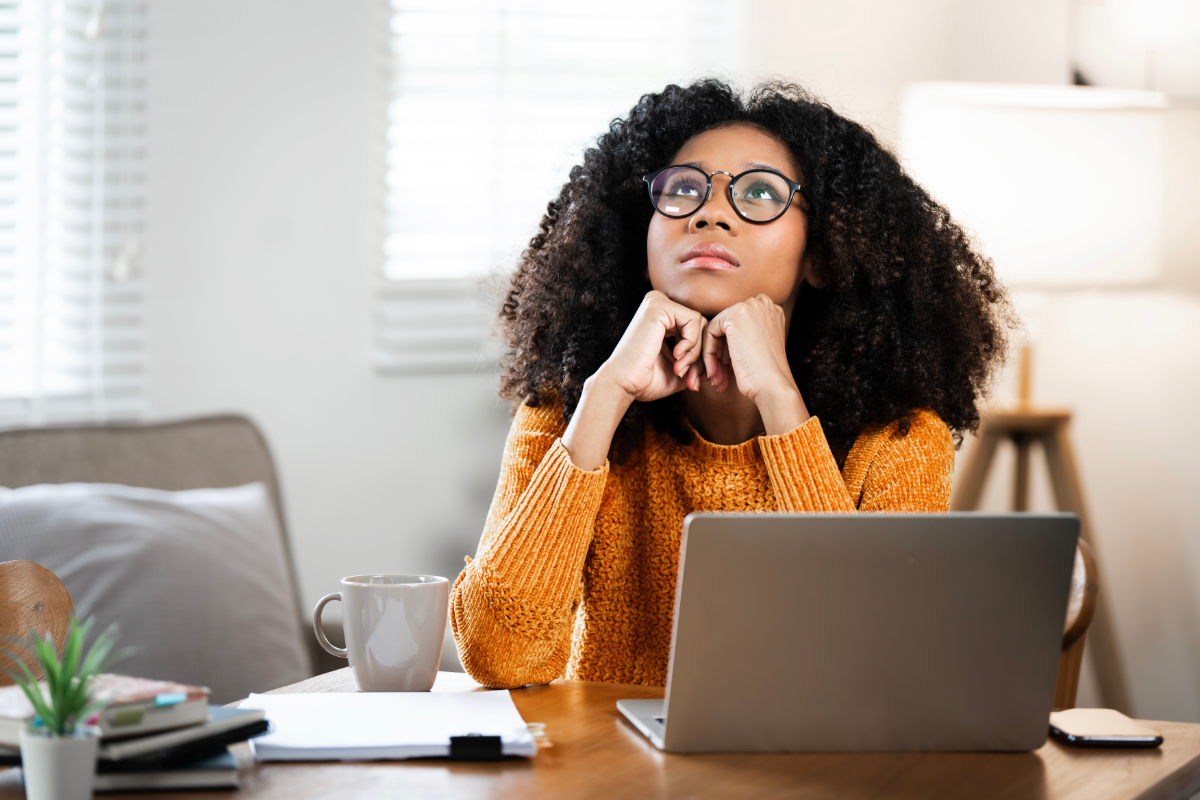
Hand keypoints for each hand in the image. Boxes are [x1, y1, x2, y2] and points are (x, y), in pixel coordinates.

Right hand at [596, 290, 706, 402]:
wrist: (622, 384)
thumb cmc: (645, 381)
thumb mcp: (678, 370)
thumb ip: (697, 361)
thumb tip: (717, 364)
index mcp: (662, 316)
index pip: (697, 329)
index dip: (701, 356)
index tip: (695, 379)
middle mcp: (659, 304)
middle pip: (701, 325)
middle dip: (702, 356)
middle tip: (693, 379)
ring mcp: (658, 302)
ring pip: (700, 323)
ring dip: (696, 352)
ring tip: (681, 369)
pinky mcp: (659, 306)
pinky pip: (694, 320)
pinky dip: (691, 343)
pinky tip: (677, 357)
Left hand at [702, 294, 810, 433]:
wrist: (773, 385)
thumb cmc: (766, 375)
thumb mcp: (758, 347)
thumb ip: (744, 335)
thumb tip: (720, 338)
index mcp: (771, 311)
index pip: (739, 326)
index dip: (730, 349)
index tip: (728, 369)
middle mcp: (762, 304)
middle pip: (728, 327)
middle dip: (721, 354)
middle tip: (718, 376)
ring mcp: (749, 307)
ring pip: (718, 331)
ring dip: (714, 357)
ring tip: (716, 379)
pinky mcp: (734, 315)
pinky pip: (710, 333)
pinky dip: (708, 354)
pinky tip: (714, 372)